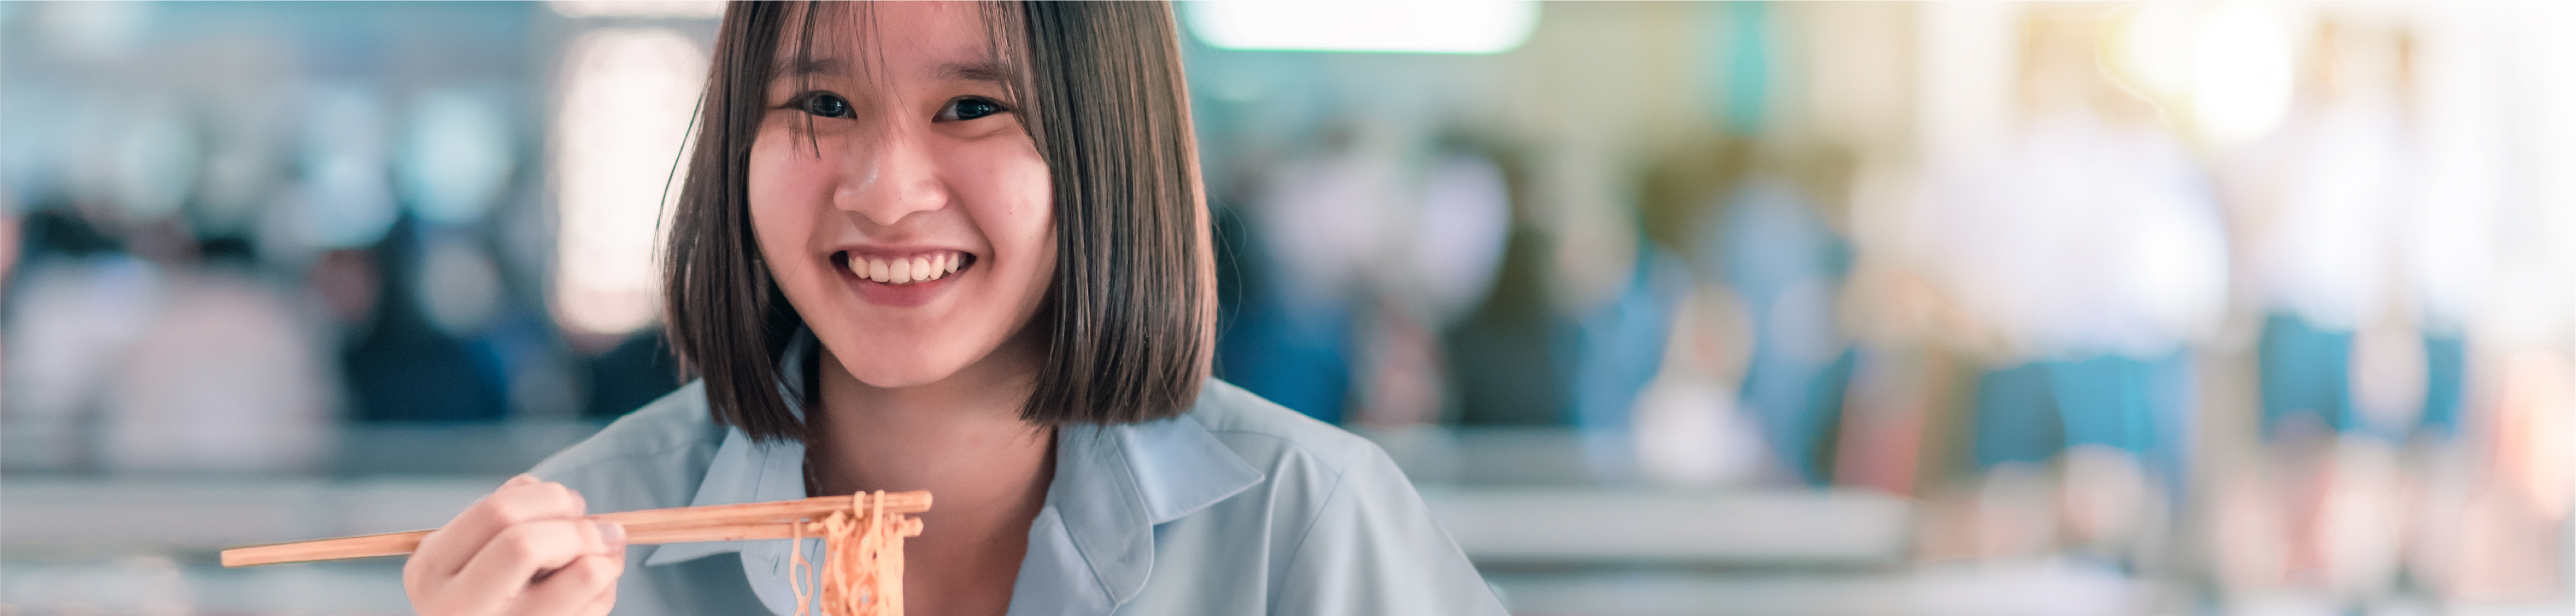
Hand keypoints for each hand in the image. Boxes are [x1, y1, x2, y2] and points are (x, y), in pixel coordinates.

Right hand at [404, 474, 626, 615]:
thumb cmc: (475, 592)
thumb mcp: (465, 552)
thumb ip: (503, 517)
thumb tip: (566, 500)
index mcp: (432, 568)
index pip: (497, 512)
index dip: (549, 498)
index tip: (573, 504)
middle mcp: (458, 605)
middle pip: (528, 544)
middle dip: (578, 528)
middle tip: (601, 530)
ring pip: (582, 575)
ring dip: (606, 557)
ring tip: (605, 557)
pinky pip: (595, 607)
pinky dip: (607, 588)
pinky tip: (595, 590)